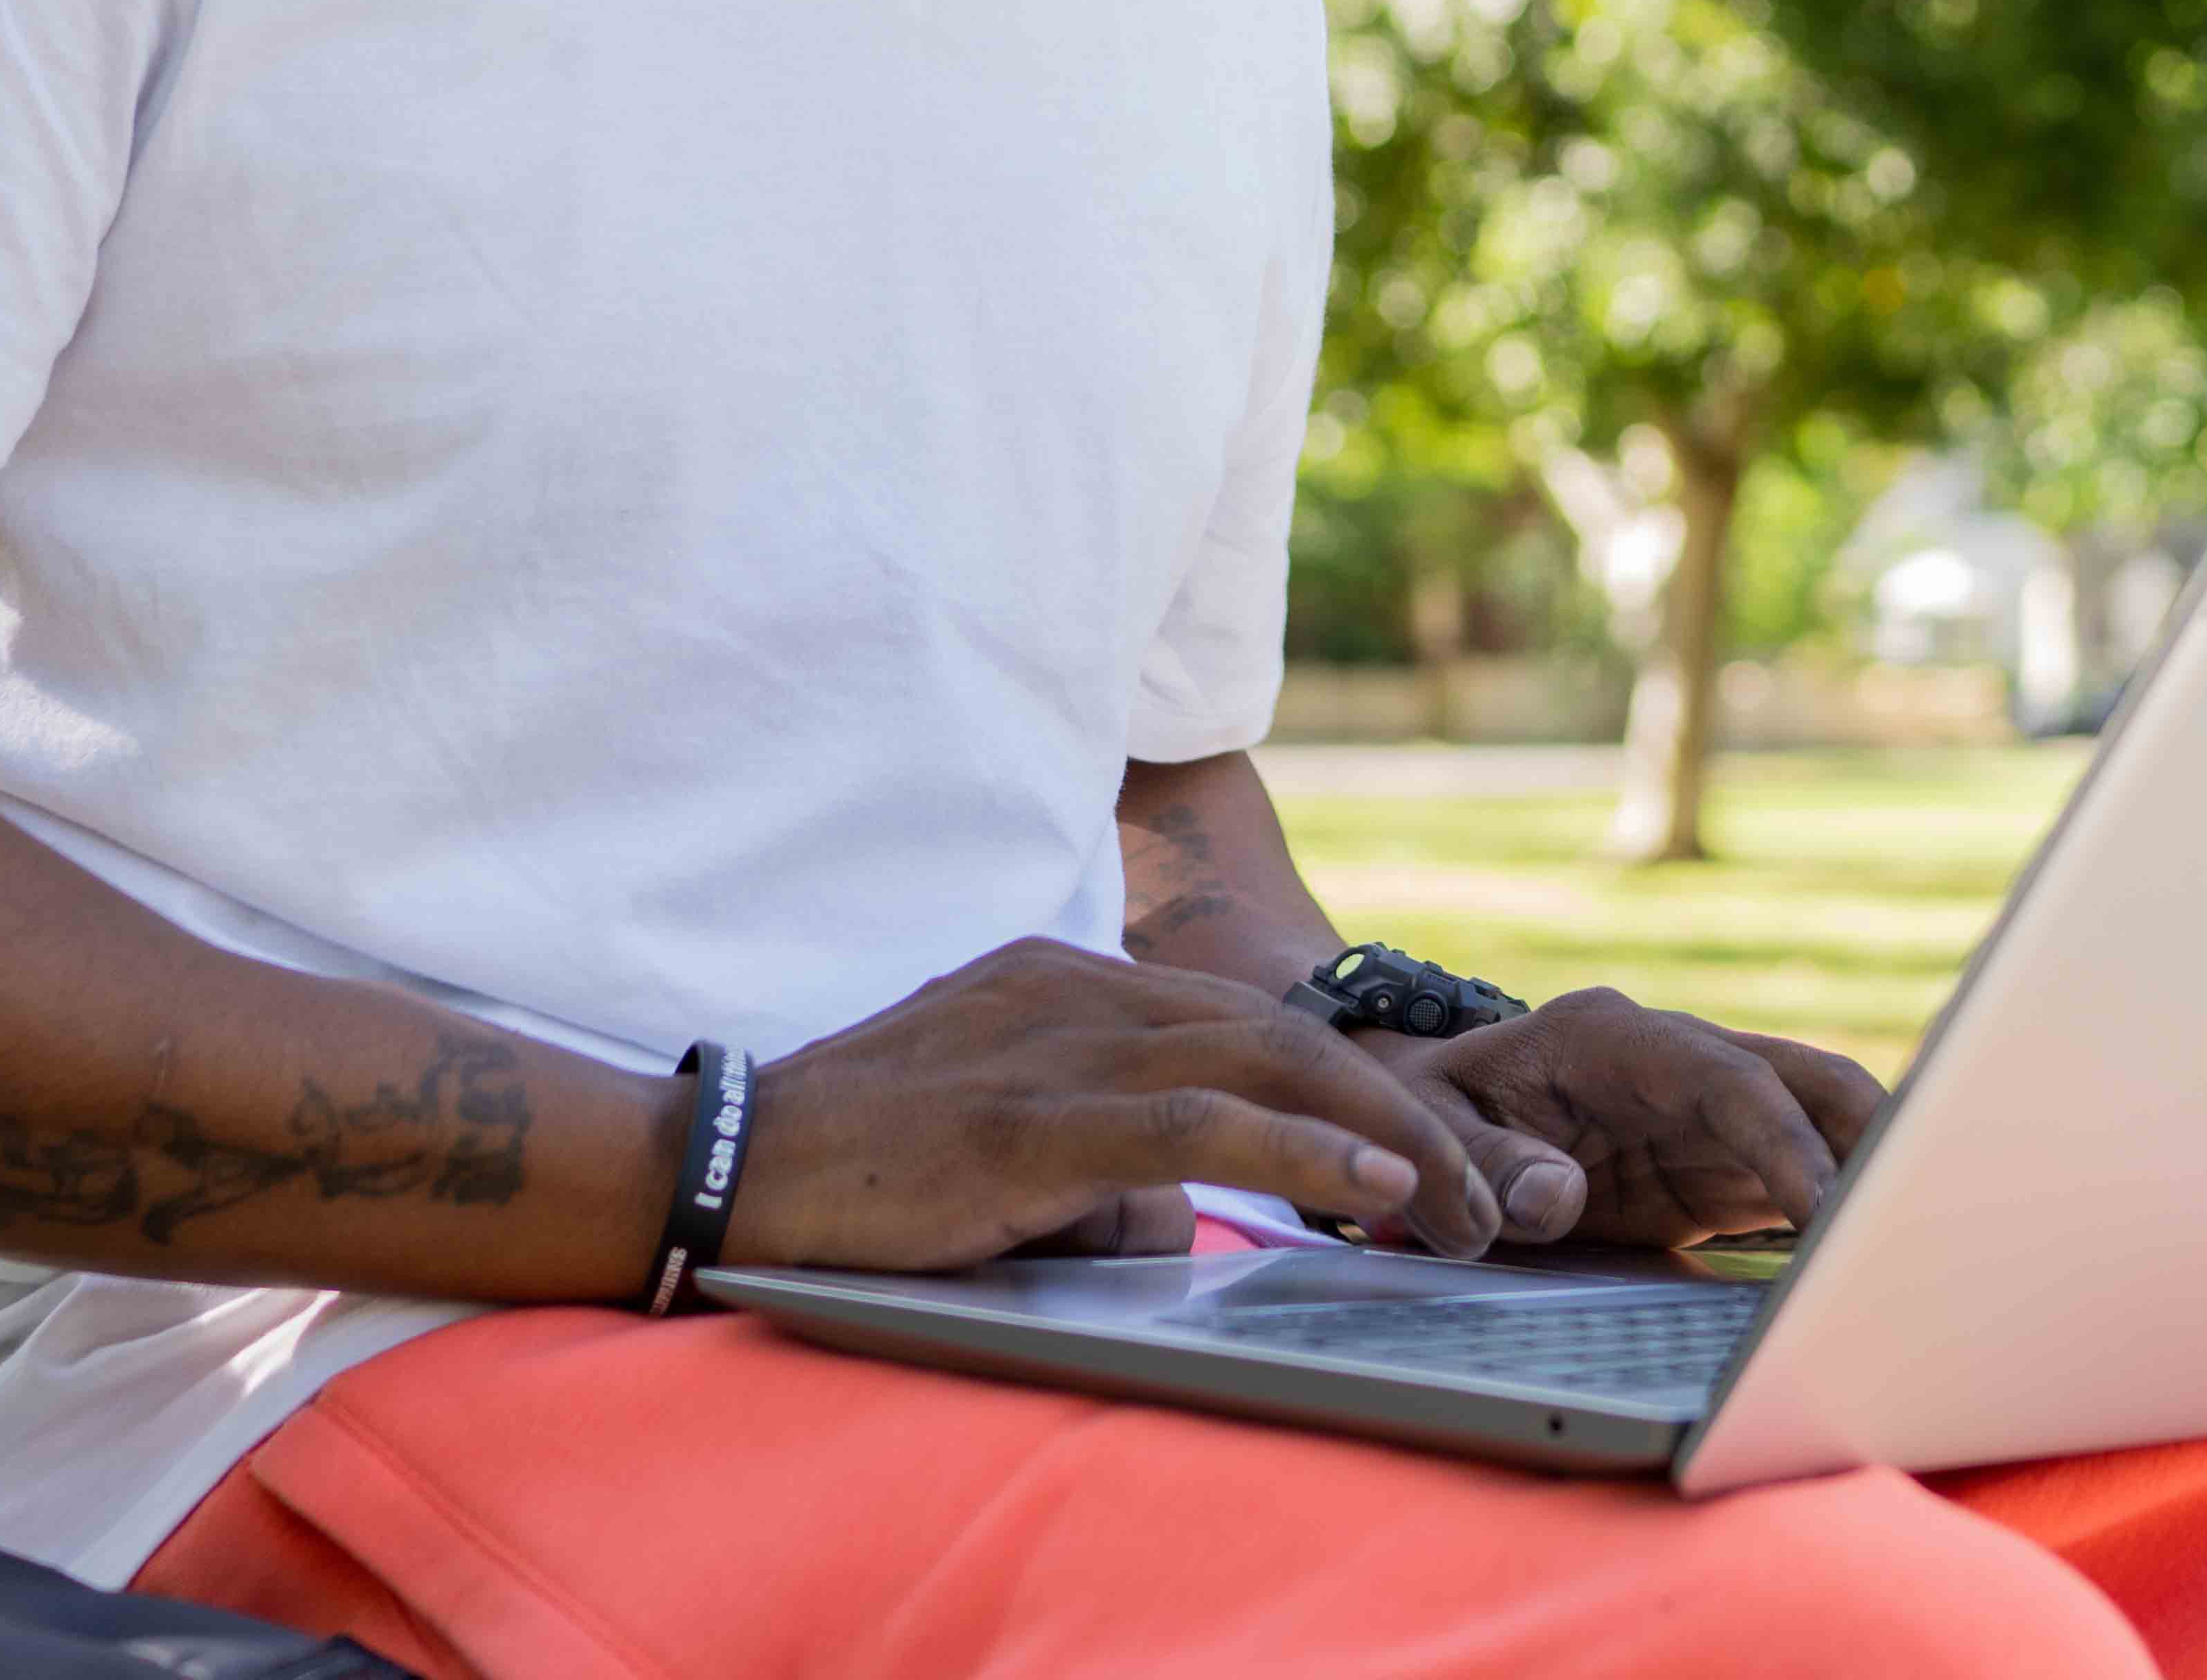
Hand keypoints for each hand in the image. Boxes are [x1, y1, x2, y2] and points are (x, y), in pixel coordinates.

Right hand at [727, 938, 1577, 1271]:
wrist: (720, 1166)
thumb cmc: (859, 1172)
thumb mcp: (1007, 1151)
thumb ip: (1104, 1167)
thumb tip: (1183, 1224)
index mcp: (1074, 982)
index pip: (1255, 1026)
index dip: (1360, 1089)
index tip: (1436, 1162)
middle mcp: (1078, 988)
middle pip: (1285, 1035)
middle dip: (1405, 1115)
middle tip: (1486, 1199)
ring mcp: (1053, 1041)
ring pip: (1264, 1064)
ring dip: (1383, 1139)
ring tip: (1462, 1209)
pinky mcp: (1027, 1116)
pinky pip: (1195, 1123)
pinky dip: (1299, 1151)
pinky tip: (1373, 1188)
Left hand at [1412, 989, 1887, 1253]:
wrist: (1426, 1105)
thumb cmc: (1425, 1110)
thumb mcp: (1424, 1125)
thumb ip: (1482, 1161)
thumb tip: (1556, 1197)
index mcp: (1612, 1036)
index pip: (1726, 1079)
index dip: (1784, 1139)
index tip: (1827, 1208)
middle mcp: (1678, 1063)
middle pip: (1804, 1080)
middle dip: (1874, 1136)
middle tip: (1920, 1216)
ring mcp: (1705, 1116)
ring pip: (1817, 1128)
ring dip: (1869, 1179)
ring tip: (1918, 1250)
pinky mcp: (1713, 1170)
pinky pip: (1794, 1185)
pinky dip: (1836, 1218)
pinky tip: (1868, 1271)